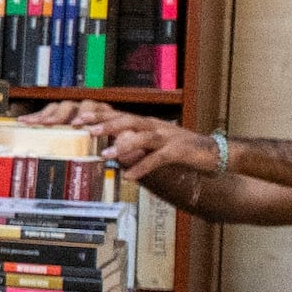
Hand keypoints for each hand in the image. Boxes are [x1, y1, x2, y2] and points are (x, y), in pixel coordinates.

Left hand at [55, 106, 208, 185]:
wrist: (216, 152)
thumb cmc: (181, 148)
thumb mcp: (154, 144)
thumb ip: (134, 145)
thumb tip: (112, 149)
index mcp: (147, 123)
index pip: (118, 115)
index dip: (97, 115)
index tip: (75, 119)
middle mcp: (155, 126)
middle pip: (127, 120)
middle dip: (104, 123)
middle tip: (83, 128)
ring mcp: (168, 137)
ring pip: (142, 136)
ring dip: (123, 145)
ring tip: (105, 154)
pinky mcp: (179, 151)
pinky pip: (158, 159)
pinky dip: (143, 167)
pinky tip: (130, 176)